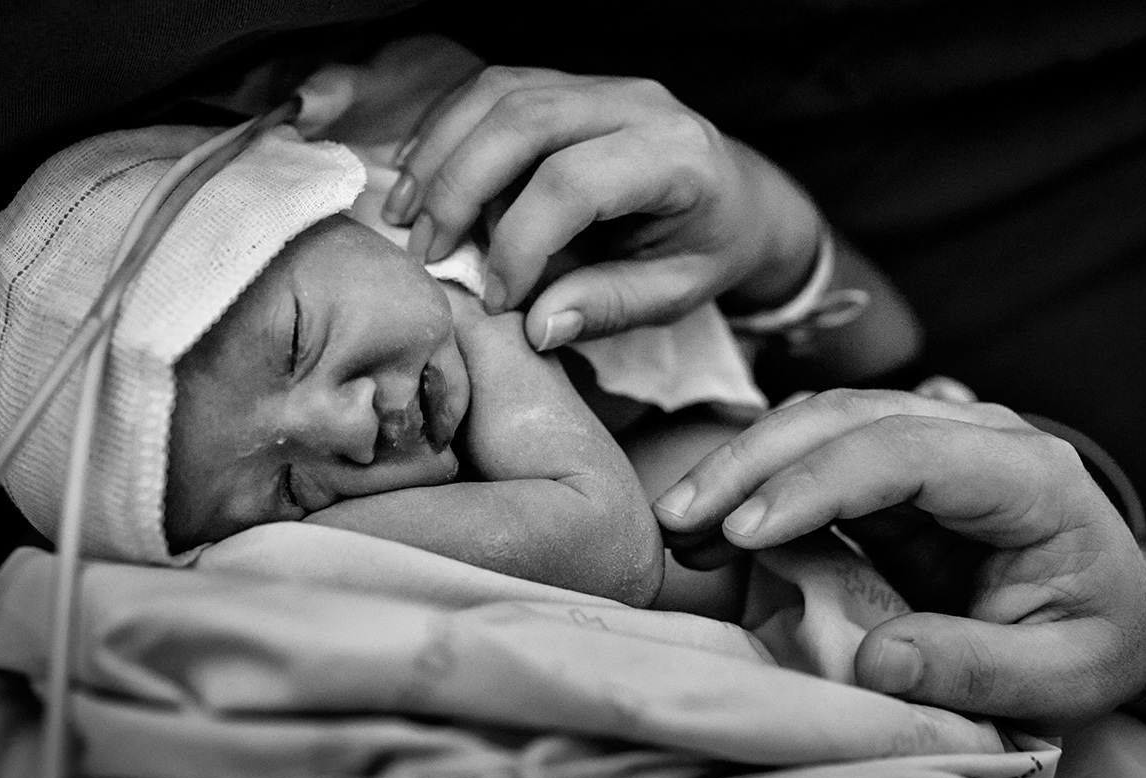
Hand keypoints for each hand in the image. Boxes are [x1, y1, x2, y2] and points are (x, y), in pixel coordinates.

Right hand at [382, 66, 820, 349]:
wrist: (738, 197)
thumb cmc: (708, 249)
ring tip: (407, 215)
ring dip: (441, 151)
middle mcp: (638, 103)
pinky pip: (495, 88)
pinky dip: (447, 129)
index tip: (498, 299)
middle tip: (427, 250)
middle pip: (524, 119)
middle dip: (460, 186)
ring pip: (499, 92)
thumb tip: (535, 326)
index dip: (521, 243)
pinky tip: (420, 175)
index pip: (575, 183)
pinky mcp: (568, 84)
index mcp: (676, 157)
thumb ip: (610, 307)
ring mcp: (600, 84)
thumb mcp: (676, 294)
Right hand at [653, 389, 1145, 730]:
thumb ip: (976, 666)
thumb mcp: (1063, 673)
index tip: (746, 531)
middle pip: (844, 417)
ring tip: (681, 525)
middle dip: (752, 462)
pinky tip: (716, 524)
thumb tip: (876, 662)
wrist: (1109, 605)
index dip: (817, 482)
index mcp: (1025, 473)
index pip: (904, 450)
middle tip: (681, 517)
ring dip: (740, 466)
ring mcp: (926, 440)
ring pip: (815, 422)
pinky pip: (811, 455)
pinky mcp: (889, 467)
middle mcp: (972, 435)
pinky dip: (756, 483)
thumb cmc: (1095, 632)